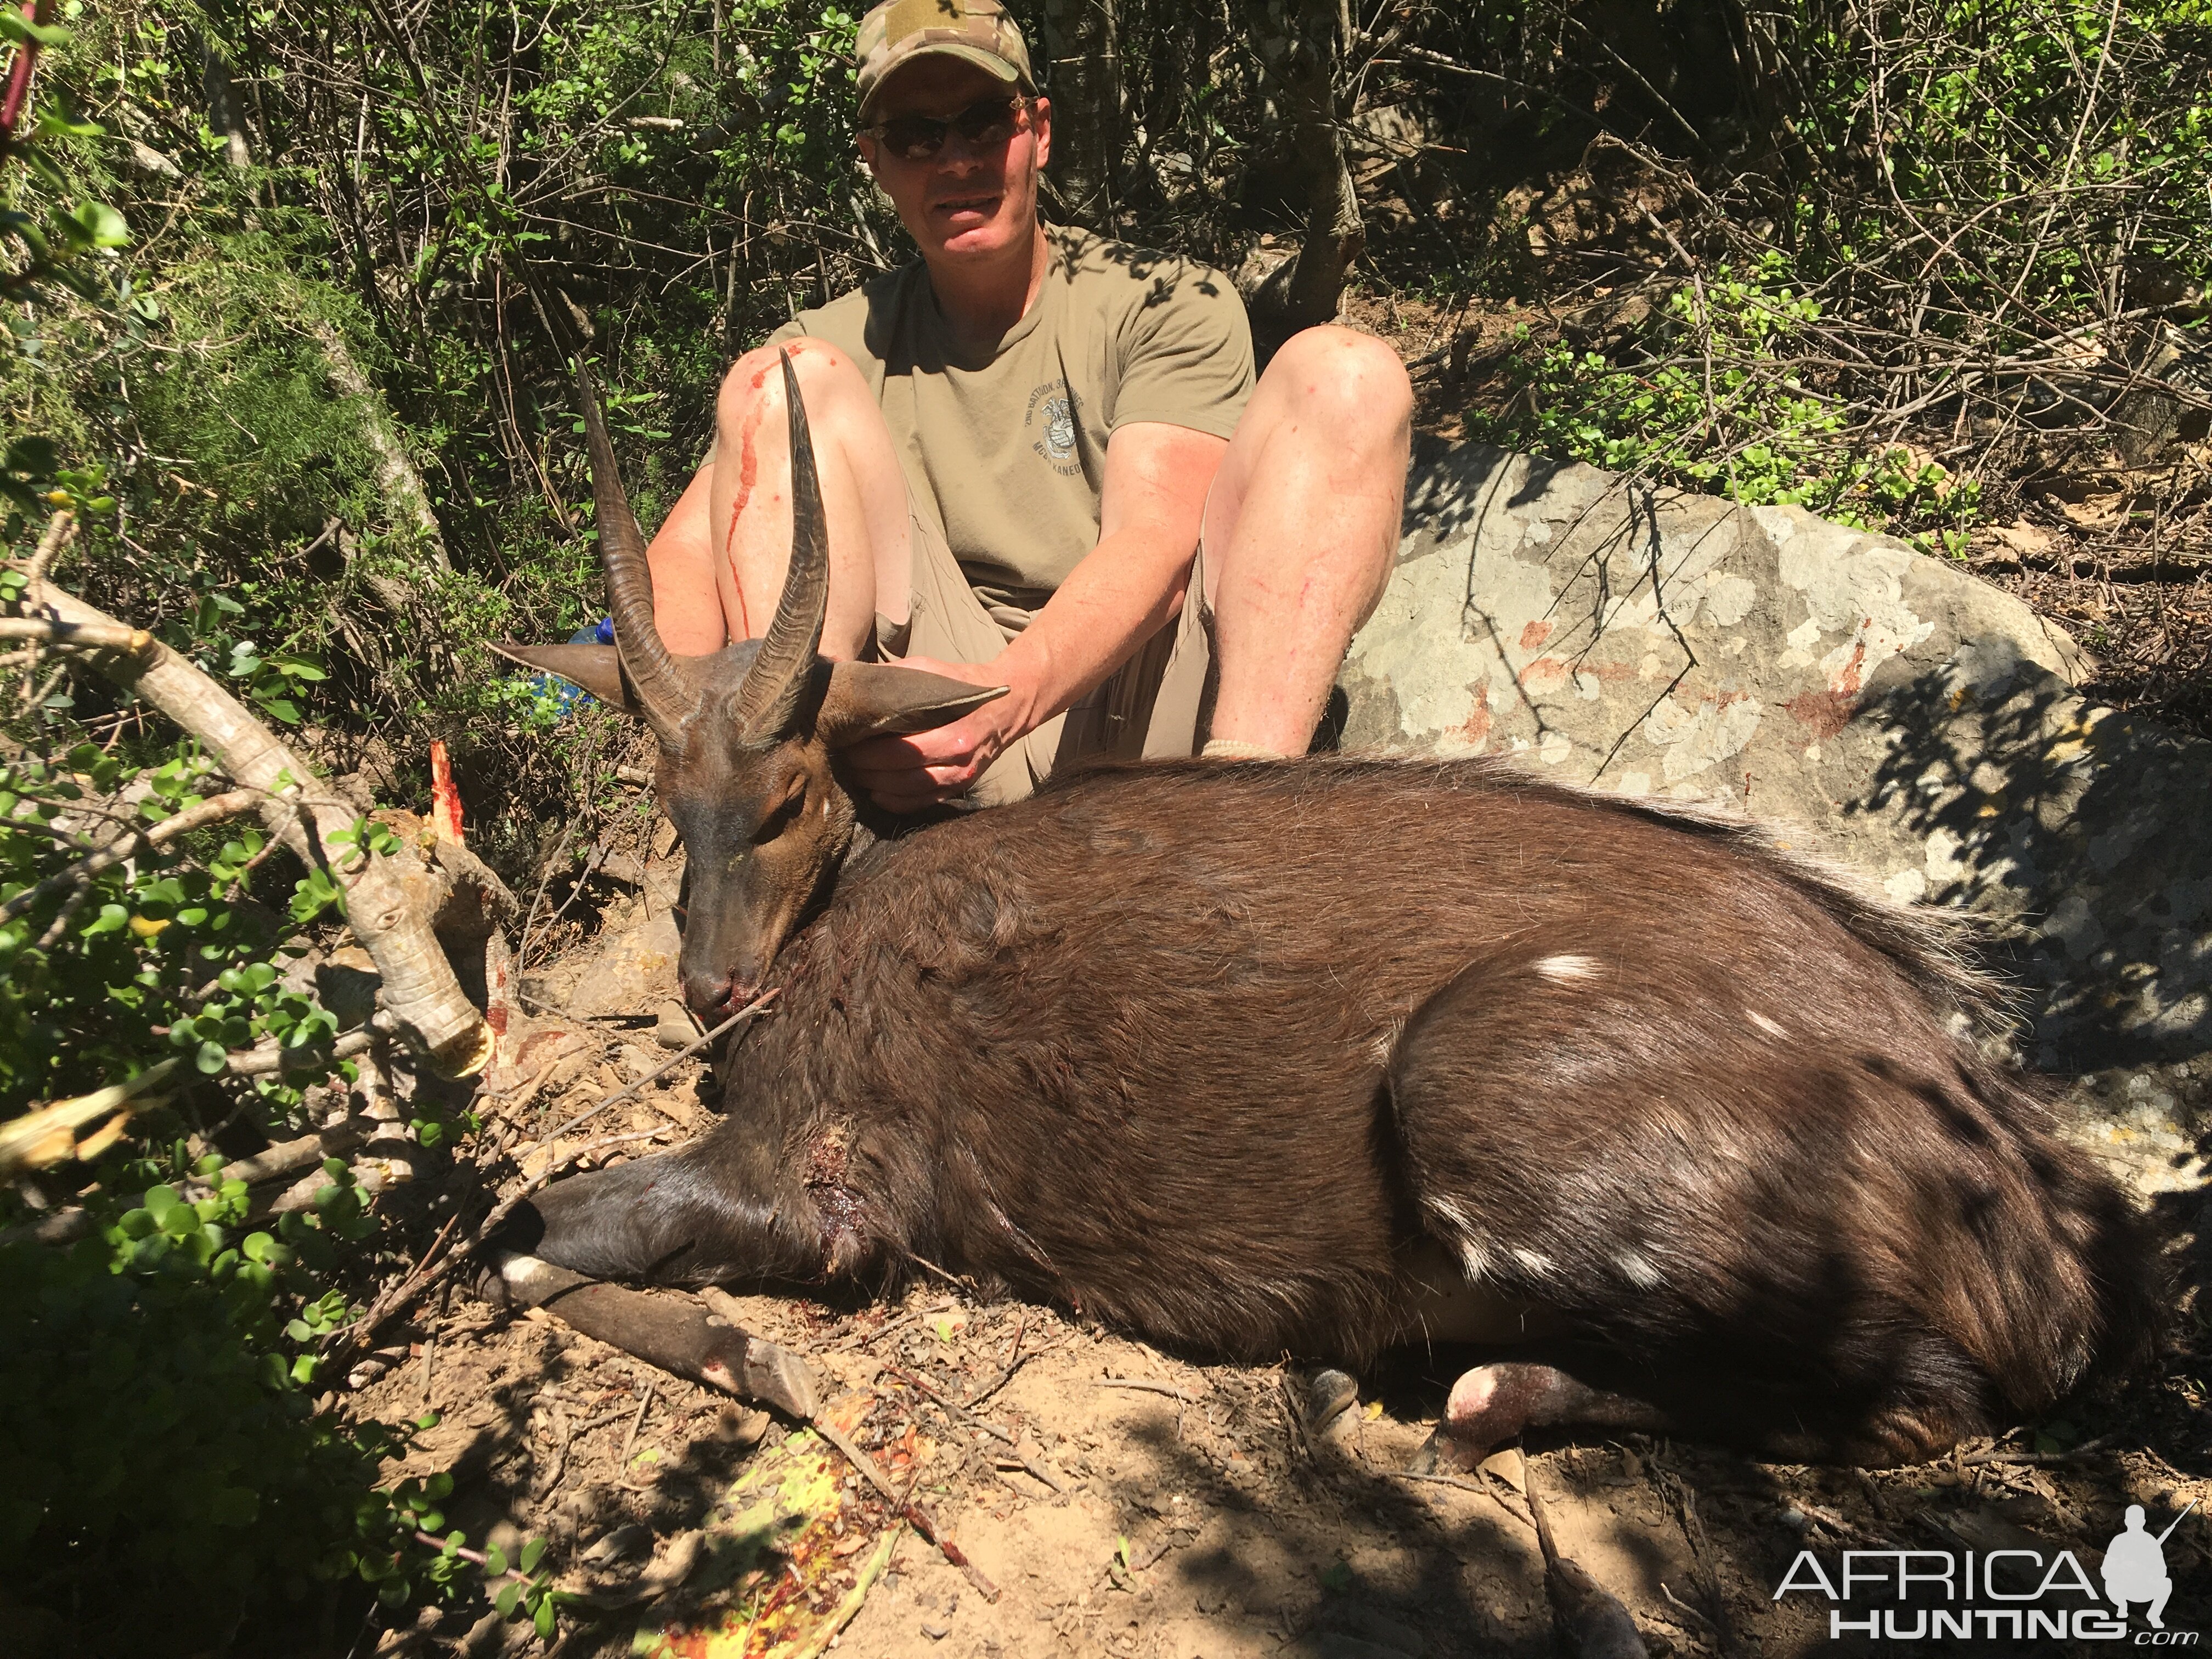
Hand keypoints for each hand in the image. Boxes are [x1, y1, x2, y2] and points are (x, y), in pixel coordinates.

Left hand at [843, 654, 1034, 811]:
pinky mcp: (960, 789)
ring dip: (878, 787)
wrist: (1008, 706)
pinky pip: (924, 803)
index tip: (846, 742)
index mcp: (957, 734)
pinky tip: (877, 793)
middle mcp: (961, 763)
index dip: (869, 752)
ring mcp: (961, 780)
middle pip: (904, 776)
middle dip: (868, 770)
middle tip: (843, 760)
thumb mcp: (933, 669)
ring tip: (854, 775)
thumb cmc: (965, 685)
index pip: (904, 751)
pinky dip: (897, 803)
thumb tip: (855, 673)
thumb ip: (897, 674)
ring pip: (911, 794)